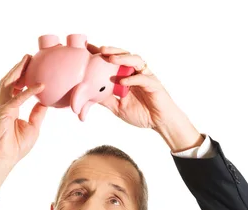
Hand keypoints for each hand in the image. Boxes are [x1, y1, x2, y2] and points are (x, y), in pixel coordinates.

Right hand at [0, 55, 46, 201]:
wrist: (5, 159)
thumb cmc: (17, 146)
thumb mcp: (33, 127)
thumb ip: (37, 113)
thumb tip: (45, 103)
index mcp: (10, 108)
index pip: (15, 88)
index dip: (22, 76)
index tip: (31, 66)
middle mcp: (4, 105)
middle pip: (9, 81)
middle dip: (18, 68)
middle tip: (28, 56)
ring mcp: (1, 108)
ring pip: (8, 84)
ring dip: (18, 71)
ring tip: (27, 60)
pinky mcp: (3, 113)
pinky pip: (18, 99)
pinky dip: (29, 92)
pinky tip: (40, 86)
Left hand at [87, 43, 202, 151]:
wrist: (159, 123)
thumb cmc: (142, 113)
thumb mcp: (117, 108)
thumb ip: (105, 100)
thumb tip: (88, 95)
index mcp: (127, 76)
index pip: (115, 61)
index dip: (103, 54)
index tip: (89, 49)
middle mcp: (136, 73)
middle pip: (125, 55)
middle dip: (113, 51)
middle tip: (100, 49)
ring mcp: (146, 77)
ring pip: (136, 61)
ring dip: (123, 59)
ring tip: (111, 59)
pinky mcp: (154, 84)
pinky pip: (143, 78)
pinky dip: (133, 78)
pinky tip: (123, 81)